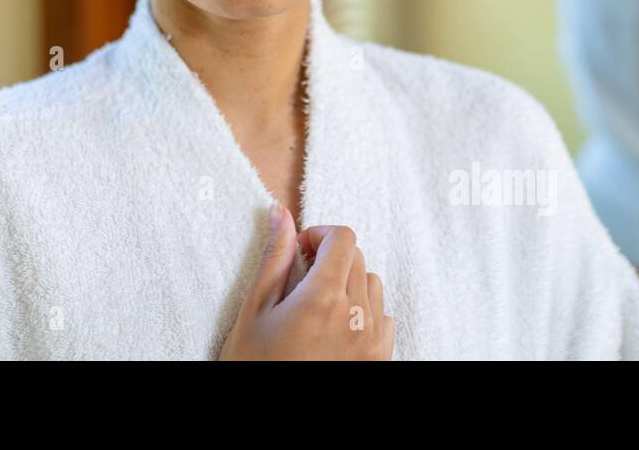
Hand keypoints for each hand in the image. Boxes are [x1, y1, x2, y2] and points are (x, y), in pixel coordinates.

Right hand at [218, 204, 394, 359]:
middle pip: (357, 257)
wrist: (268, 424)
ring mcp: (371, 340)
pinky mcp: (379, 359)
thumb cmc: (255, 365)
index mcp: (323, 297)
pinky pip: (383, 317)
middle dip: (330, 259)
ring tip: (317, 306)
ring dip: (348, 283)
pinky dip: (363, 312)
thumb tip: (281, 214)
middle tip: (300, 280)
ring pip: (372, 285)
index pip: (343, 237)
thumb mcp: (255, 310)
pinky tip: (335, 328)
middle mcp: (355, 315)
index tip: (300, 251)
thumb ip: (274, 257)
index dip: (319, 234)